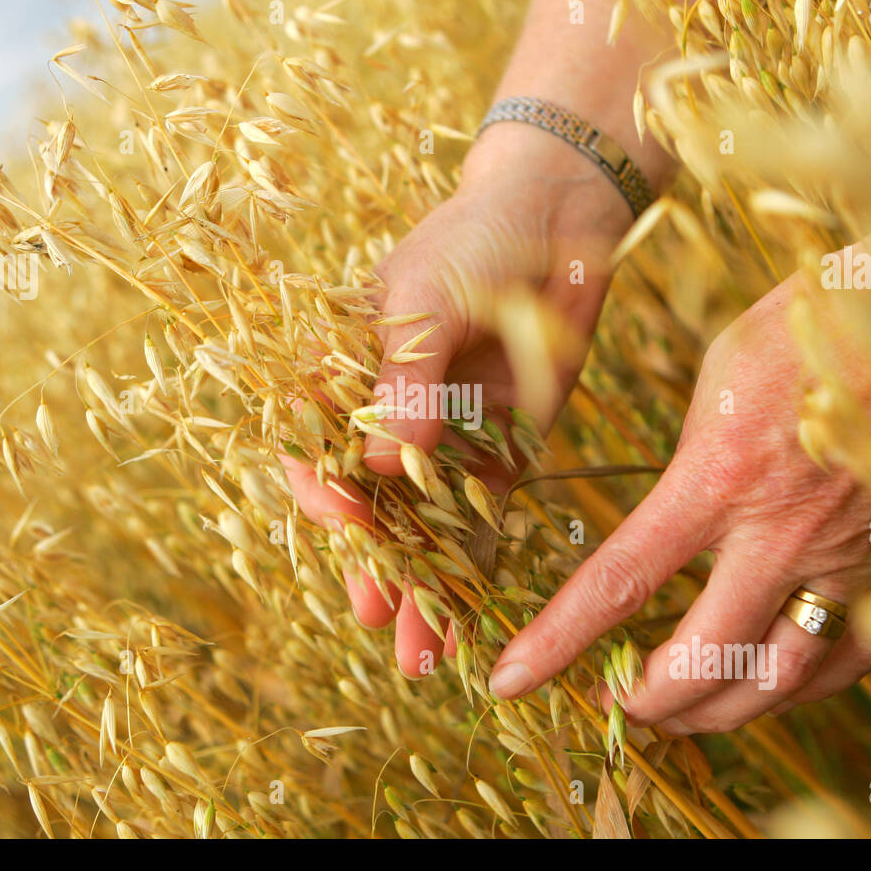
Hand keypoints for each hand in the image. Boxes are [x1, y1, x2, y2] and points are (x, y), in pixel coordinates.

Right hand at [282, 123, 633, 677]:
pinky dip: (472, 567)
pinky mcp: (498, 452)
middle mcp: (386, 417)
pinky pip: (481, 520)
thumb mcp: (425, 298)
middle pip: (366, 505)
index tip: (343, 519)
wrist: (557, 218)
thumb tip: (379, 469)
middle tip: (373, 617)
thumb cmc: (472, 237)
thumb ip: (406, 383)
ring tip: (416, 652)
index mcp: (343, 372)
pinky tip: (464, 617)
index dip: (320, 487)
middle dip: (369, 563)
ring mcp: (442, 439)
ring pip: (421, 527)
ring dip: (418, 587)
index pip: (312, 444)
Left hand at [488, 271, 870, 731]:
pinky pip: (846, 661)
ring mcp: (850, 559)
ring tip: (683, 710)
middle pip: (702, 660)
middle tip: (622, 703)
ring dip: (720, 709)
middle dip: (649, 700)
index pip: (619, 582)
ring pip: (778, 681)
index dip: (557, 642)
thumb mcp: (717, 385)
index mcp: (718, 478)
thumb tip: (671, 522)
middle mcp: (783, 534)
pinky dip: (796, 686)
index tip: (511, 679)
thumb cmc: (807, 329)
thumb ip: (691, 468)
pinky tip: (766, 681)